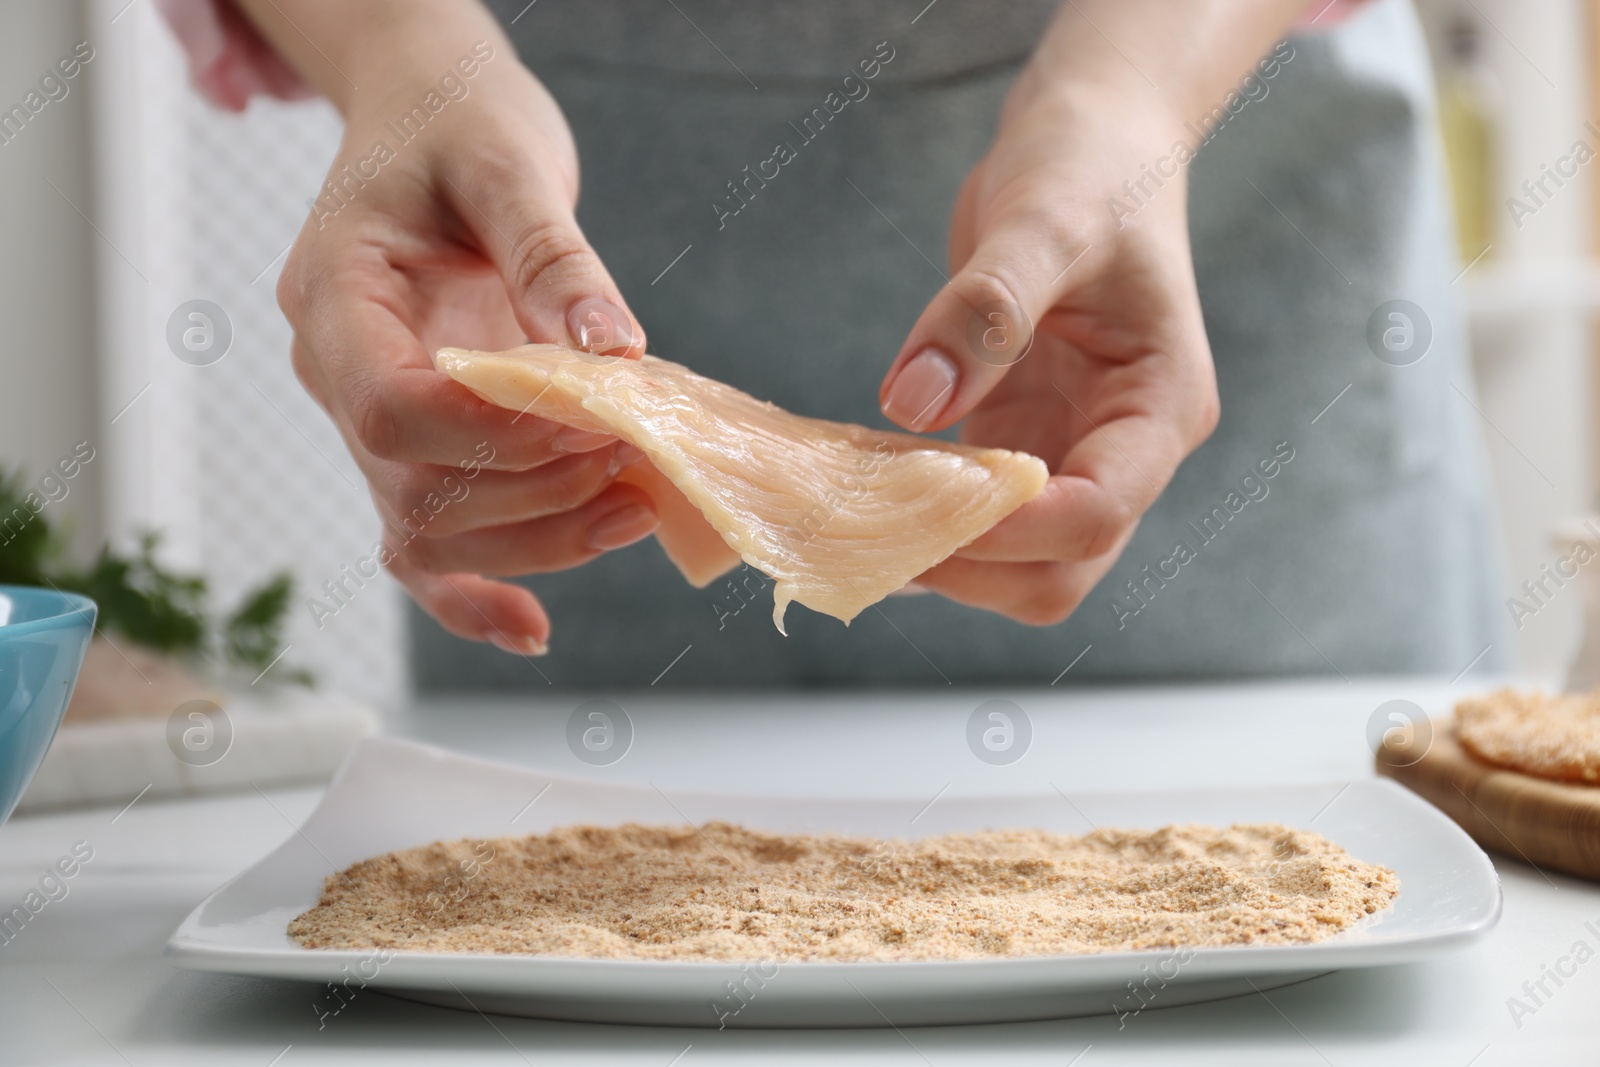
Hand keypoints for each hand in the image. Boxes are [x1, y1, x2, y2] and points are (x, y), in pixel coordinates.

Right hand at [277, 36, 655, 654]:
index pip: (389, 408)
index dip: (491, 438)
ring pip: (428, 533)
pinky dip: (477, 595)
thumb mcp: (506, 161)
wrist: (431, 124)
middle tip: (633, 456)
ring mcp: (372, 418)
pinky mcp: (420, 444)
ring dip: (536, 541)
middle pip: (416, 489)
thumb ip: (553, 256)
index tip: (587, 422)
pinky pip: (427, 545)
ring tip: (635, 505)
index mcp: (335, 296)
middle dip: (535, 494)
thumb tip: (614, 350)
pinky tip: (534, 627)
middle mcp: (338, 372)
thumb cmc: (454, 125)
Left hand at [878, 73, 1219, 624]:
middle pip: (1062, 568)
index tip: (927, 515)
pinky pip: (974, 511)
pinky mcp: (1020, 438)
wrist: (1091, 142)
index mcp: (1160, 406)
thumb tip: (914, 405)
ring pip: (1017, 560)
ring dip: (943, 555)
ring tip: (858, 519)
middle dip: (975, 568)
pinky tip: (862, 489)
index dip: (1016, 532)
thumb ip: (983, 313)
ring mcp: (1071, 449)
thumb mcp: (1042, 223)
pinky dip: (922, 517)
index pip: (1100, 510)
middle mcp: (1123, 447)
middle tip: (872, 538)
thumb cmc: (1089, 170)